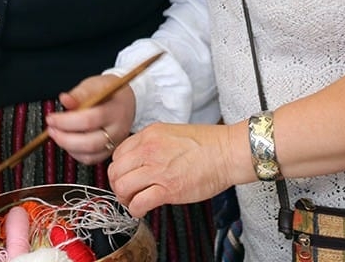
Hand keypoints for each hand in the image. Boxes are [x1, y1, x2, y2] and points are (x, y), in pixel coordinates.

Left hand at [45, 73, 136, 165]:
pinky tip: (68, 142)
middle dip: (64, 138)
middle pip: (90, 142)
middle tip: (51, 129)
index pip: (90, 120)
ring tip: (57, 135)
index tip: (51, 118)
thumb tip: (65, 99)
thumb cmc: (109, 91)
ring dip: (68, 147)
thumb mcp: (96, 85)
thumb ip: (80, 93)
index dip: (67, 121)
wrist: (127, 100)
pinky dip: (75, 154)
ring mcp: (115, 142)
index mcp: (116, 110)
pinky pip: (91, 159)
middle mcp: (118, 129)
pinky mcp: (110, 151)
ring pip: (90, 154)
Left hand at [108, 122, 240, 217]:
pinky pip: (138, 203)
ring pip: (122, 188)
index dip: (121, 169)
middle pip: (115, 172)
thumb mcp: (173, 133)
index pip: (118, 154)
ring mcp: (157, 169)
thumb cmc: (209, 144)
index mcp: (150, 134)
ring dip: (126, 199)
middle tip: (129, 192)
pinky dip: (136, 210)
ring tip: (135, 201)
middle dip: (119, 185)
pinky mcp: (167, 189)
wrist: (228, 152)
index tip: (128, 176)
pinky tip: (143, 210)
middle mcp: (149, 150)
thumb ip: (154, 144)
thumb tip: (141, 161)